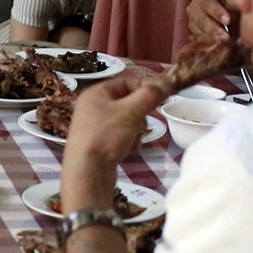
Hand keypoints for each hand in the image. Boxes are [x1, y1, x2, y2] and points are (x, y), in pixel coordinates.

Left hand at [60, 74, 167, 212]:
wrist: (87, 172)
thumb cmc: (104, 137)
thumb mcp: (130, 112)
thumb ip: (149, 96)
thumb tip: (165, 83)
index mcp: (96, 93)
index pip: (126, 81)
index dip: (144, 87)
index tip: (160, 97)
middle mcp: (93, 107)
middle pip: (128, 101)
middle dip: (140, 113)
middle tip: (142, 123)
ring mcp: (95, 125)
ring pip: (127, 119)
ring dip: (136, 129)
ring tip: (132, 138)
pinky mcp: (100, 142)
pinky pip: (122, 134)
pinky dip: (129, 141)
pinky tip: (127, 149)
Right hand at [186, 0, 233, 42]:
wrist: (233, 16)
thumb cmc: (234, 4)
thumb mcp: (236, 0)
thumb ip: (236, 2)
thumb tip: (243, 6)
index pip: (206, 2)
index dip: (217, 11)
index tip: (228, 20)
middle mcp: (193, 8)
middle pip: (200, 19)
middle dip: (214, 28)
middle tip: (227, 36)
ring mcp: (192, 22)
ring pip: (198, 31)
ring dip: (212, 37)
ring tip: (226, 42)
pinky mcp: (194, 34)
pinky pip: (199, 40)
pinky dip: (210, 43)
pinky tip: (221, 45)